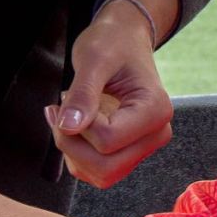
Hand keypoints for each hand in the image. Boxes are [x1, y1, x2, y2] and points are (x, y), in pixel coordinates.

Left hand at [46, 0, 179, 188]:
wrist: (124, 41)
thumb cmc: (112, 43)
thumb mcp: (92, 59)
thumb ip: (83, 93)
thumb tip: (69, 126)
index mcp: (156, 111)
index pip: (107, 141)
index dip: (78, 124)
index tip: (68, 96)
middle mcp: (157, 134)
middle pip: (107, 167)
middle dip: (71, 144)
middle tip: (58, 111)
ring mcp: (146, 146)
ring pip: (103, 176)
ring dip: (74, 153)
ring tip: (69, 118)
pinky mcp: (132, 152)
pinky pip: (100, 174)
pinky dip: (79, 158)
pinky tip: (76, 130)